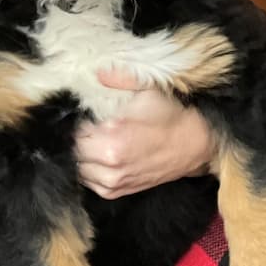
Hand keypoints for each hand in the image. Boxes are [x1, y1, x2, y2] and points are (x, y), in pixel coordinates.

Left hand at [75, 68, 216, 198]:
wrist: (195, 144)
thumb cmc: (170, 114)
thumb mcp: (147, 88)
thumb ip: (118, 78)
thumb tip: (95, 73)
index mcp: (112, 140)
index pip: (71, 130)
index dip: (70, 118)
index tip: (74, 108)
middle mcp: (110, 166)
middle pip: (70, 150)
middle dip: (72, 135)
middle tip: (80, 120)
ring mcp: (113, 183)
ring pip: (76, 167)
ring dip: (78, 152)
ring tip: (89, 135)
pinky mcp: (116, 192)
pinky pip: (87, 180)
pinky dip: (86, 166)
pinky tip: (95, 151)